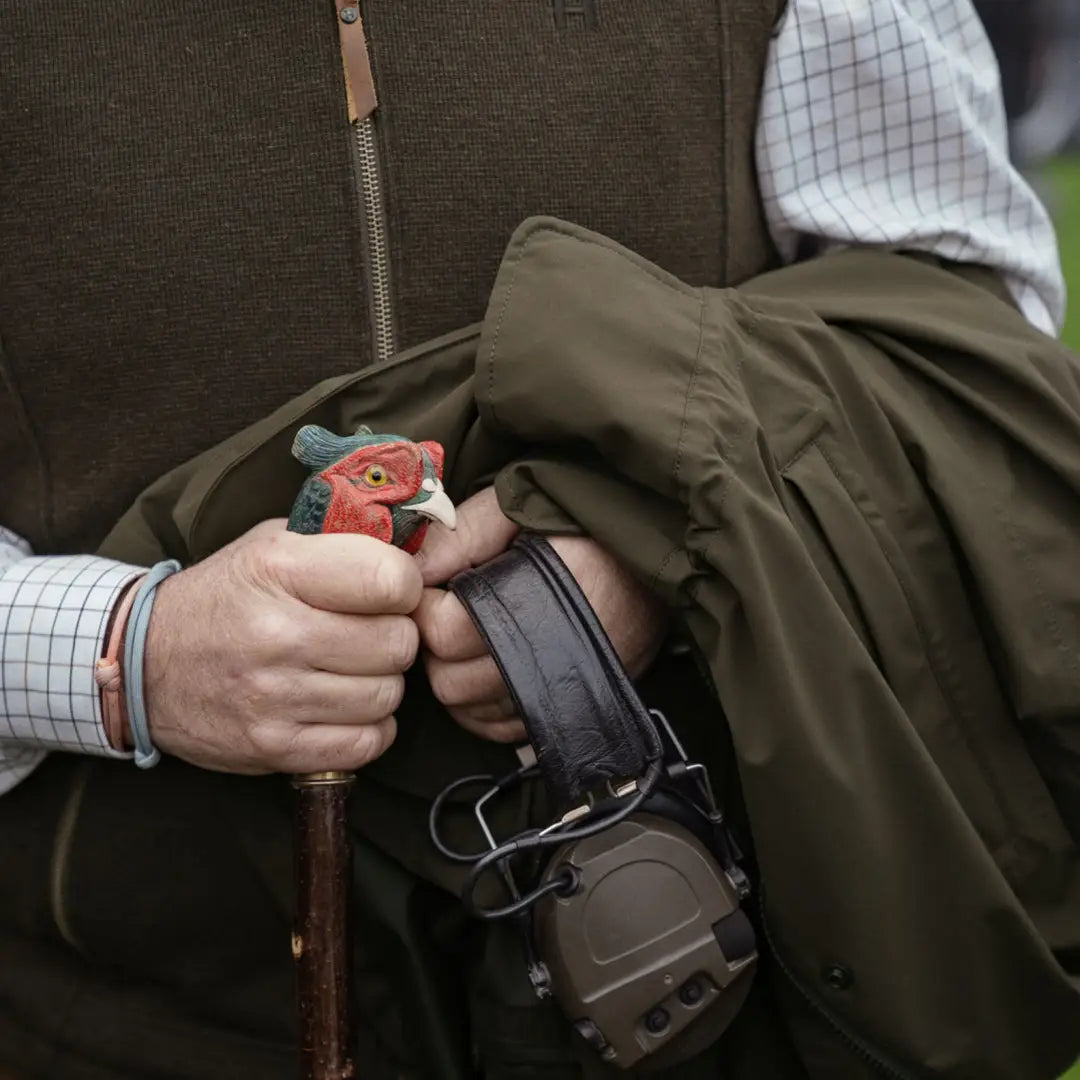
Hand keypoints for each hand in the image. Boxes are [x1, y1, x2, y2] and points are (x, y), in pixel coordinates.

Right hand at [143, 519, 421, 773]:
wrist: (143, 662)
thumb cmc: (227, 596)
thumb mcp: (273, 543)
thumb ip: (343, 540)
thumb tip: (419, 550)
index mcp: (278, 569)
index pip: (391, 580)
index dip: (406, 586)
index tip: (390, 592)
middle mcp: (276, 634)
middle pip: (398, 643)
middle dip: (394, 636)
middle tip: (368, 633)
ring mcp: (274, 697)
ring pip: (387, 695)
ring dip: (379, 683)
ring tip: (348, 669)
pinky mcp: (273, 747)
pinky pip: (367, 743)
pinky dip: (367, 727)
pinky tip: (342, 706)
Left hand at [413, 488, 666, 742]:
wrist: (654, 557)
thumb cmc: (581, 526)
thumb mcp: (520, 507)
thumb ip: (463, 533)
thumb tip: (411, 572)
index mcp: (535, 597)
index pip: (446, 632)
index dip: (428, 608)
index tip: (436, 589)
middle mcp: (552, 654)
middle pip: (451, 681)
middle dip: (436, 648)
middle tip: (449, 614)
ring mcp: (565, 690)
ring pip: (470, 713)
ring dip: (457, 678)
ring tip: (471, 639)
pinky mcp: (573, 710)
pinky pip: (501, 731)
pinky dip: (484, 707)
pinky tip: (490, 668)